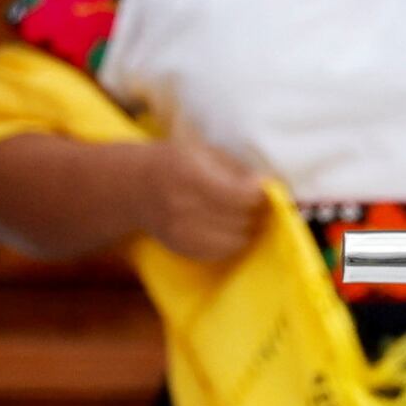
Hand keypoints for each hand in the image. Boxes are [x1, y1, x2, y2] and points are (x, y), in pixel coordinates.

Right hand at [137, 140, 274, 265]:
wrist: (136, 187)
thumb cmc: (179, 162)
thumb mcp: (206, 152)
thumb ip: (238, 170)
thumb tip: (270, 190)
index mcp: (189, 175)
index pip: (240, 196)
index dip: (259, 194)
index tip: (262, 188)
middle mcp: (182, 206)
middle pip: (240, 219)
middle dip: (255, 212)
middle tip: (254, 202)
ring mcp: (180, 231)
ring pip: (236, 240)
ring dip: (246, 228)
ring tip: (242, 213)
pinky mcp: (182, 248)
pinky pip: (222, 252)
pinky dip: (232, 241)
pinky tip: (227, 226)